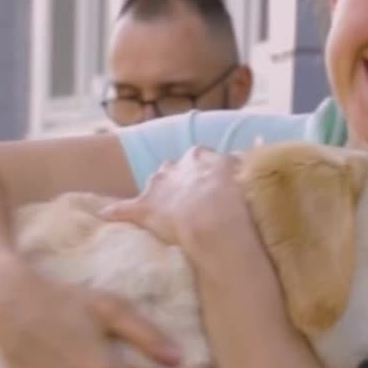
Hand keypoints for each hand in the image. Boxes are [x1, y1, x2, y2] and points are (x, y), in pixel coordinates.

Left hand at [99, 146, 255, 263]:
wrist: (218, 226)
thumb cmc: (240, 205)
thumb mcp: (252, 175)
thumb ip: (252, 158)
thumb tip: (262, 140)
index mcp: (203, 156)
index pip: (201, 158)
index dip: (206, 175)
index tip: (213, 188)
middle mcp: (177, 165)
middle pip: (174, 170)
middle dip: (180, 183)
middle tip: (191, 203)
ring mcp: (158, 186)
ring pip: (153, 185)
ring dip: (157, 196)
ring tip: (164, 214)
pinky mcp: (143, 208)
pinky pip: (122, 209)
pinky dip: (115, 212)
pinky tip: (106, 215)